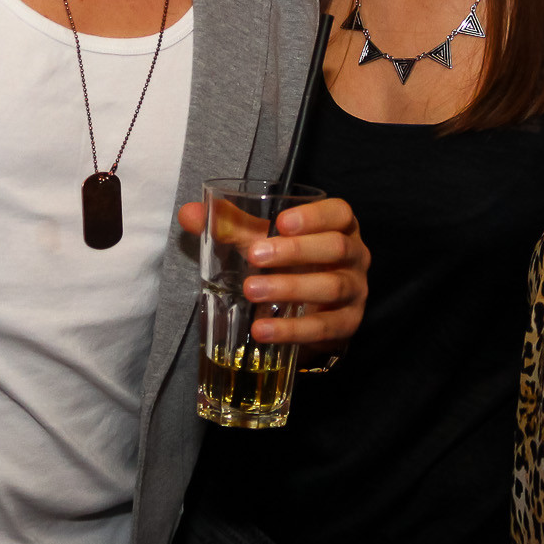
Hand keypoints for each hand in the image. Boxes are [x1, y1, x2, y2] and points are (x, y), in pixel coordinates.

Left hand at [177, 196, 368, 354]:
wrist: (309, 311)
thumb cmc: (288, 263)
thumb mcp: (263, 241)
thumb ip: (230, 226)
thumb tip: (189, 213)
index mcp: (339, 227)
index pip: (339, 213)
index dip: (314, 216)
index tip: (281, 222)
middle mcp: (355, 256)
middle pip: (336, 248)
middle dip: (295, 251)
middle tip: (254, 256)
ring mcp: (355, 292)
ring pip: (331, 287)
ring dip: (290, 288)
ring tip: (251, 291)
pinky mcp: (346, 325)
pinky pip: (323, 327)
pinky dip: (292, 329)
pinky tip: (262, 330)